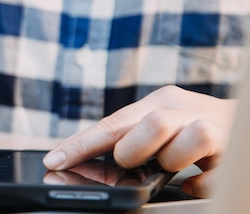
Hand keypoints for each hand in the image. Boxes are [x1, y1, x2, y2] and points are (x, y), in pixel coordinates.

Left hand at [43, 86, 235, 197]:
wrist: (248, 124)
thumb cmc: (199, 129)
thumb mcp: (165, 128)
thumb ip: (135, 141)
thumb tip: (93, 165)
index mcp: (158, 101)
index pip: (111, 123)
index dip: (80, 144)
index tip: (53, 160)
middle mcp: (181, 107)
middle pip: (145, 125)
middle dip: (131, 152)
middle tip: (135, 163)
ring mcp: (208, 123)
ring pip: (177, 136)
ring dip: (169, 160)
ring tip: (173, 166)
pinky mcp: (230, 145)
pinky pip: (207, 165)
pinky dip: (198, 182)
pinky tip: (196, 181)